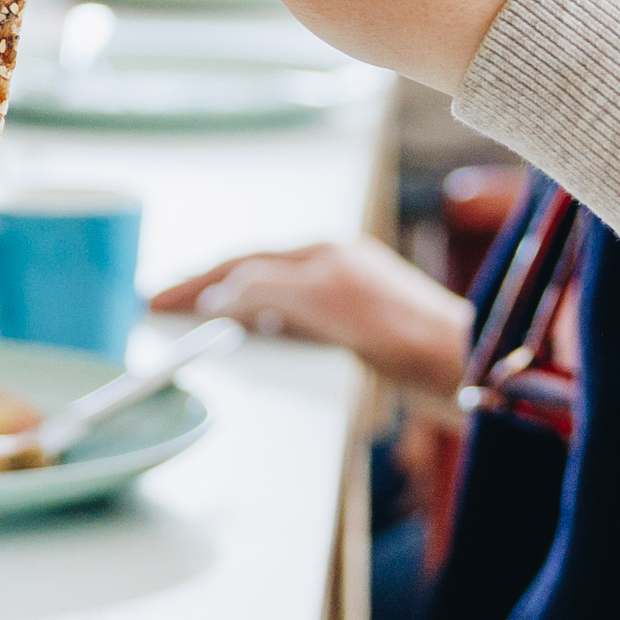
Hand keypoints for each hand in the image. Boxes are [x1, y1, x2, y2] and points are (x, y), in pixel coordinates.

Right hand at [158, 238, 470, 404]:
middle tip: (166, 308)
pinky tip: (260, 348)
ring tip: (200, 328)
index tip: (157, 298)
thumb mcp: (321, 299)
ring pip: (276, 303)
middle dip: (209, 290)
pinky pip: (298, 329)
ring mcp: (349, 302)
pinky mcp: (363, 336)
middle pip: (256, 277)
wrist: (463, 368)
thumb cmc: (401, 329)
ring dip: (236, 312)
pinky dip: (267, 333)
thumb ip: (265, 290)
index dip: (197, 281)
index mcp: (324, 251)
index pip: (244, 261)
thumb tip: (219, 294)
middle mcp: (335, 269)